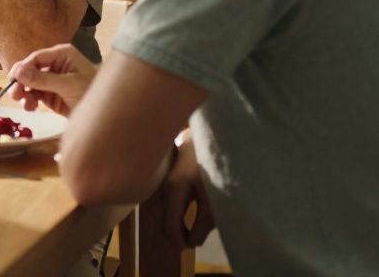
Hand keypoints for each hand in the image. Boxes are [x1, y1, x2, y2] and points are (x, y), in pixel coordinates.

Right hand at [7, 43, 96, 116]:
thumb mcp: (68, 85)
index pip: (35, 58)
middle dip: (21, 82)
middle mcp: (55, 65)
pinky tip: (30, 107)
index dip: (23, 69)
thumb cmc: (92, 91)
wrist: (106, 112)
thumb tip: (18, 72)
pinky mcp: (50, 94)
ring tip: (26, 105)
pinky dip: (29, 101)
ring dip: (24, 94)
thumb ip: (43, 79)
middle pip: (29, 70)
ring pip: (29, 84)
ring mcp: (51, 80)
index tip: (13, 81)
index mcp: (61, 55)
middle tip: (13, 95)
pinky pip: (34, 95)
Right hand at [162, 134, 215, 248]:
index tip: (191, 248)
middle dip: (178, 232)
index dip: (179, 242)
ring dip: (179, 219)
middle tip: (195, 239)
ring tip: (195, 225)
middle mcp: (163, 184)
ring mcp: (165, 177)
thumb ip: (203, 223)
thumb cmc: (214, 162)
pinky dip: (180, 207)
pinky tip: (192, 208)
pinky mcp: (171, 171)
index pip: (168, 226)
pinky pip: (171, 196)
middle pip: (165, 217)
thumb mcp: (214, 196)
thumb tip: (192, 242)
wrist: (214, 130)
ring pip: (168, 207)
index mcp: (172, 191)